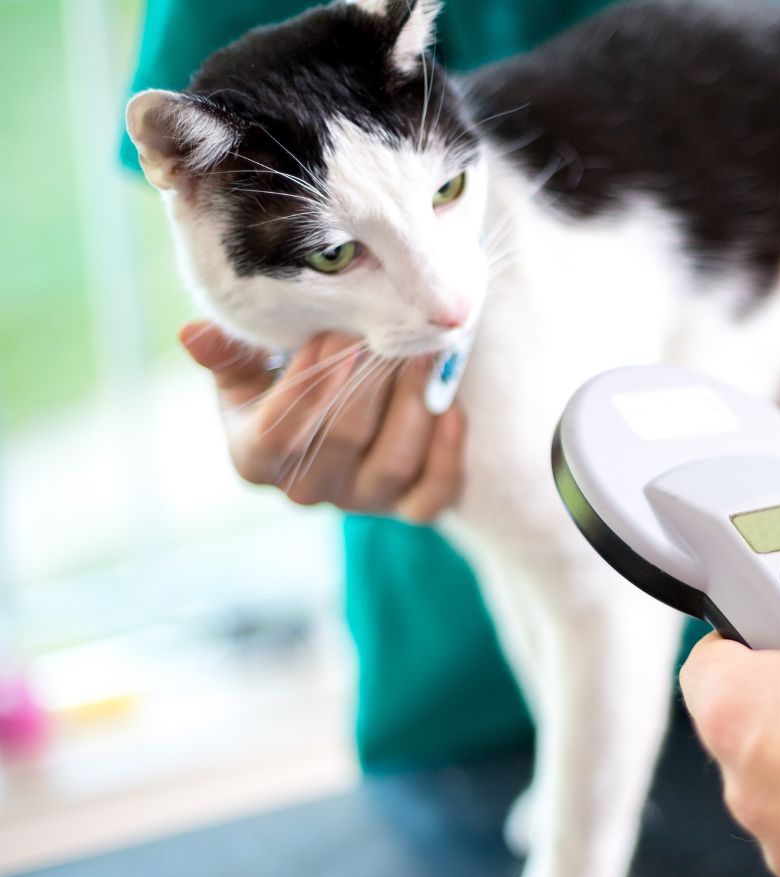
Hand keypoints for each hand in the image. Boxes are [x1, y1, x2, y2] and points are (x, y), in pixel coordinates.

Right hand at [179, 323, 465, 520]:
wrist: (341, 402)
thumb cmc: (287, 374)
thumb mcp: (251, 363)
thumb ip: (229, 352)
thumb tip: (193, 334)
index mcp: (255, 458)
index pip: (275, 436)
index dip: (306, 389)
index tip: (332, 337)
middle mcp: (307, 490)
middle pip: (341, 442)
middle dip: (368, 383)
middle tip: (388, 331)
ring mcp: (361, 502)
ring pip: (392, 465)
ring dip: (414, 405)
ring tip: (425, 353)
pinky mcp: (408, 508)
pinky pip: (433, 497)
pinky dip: (447, 454)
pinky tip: (452, 409)